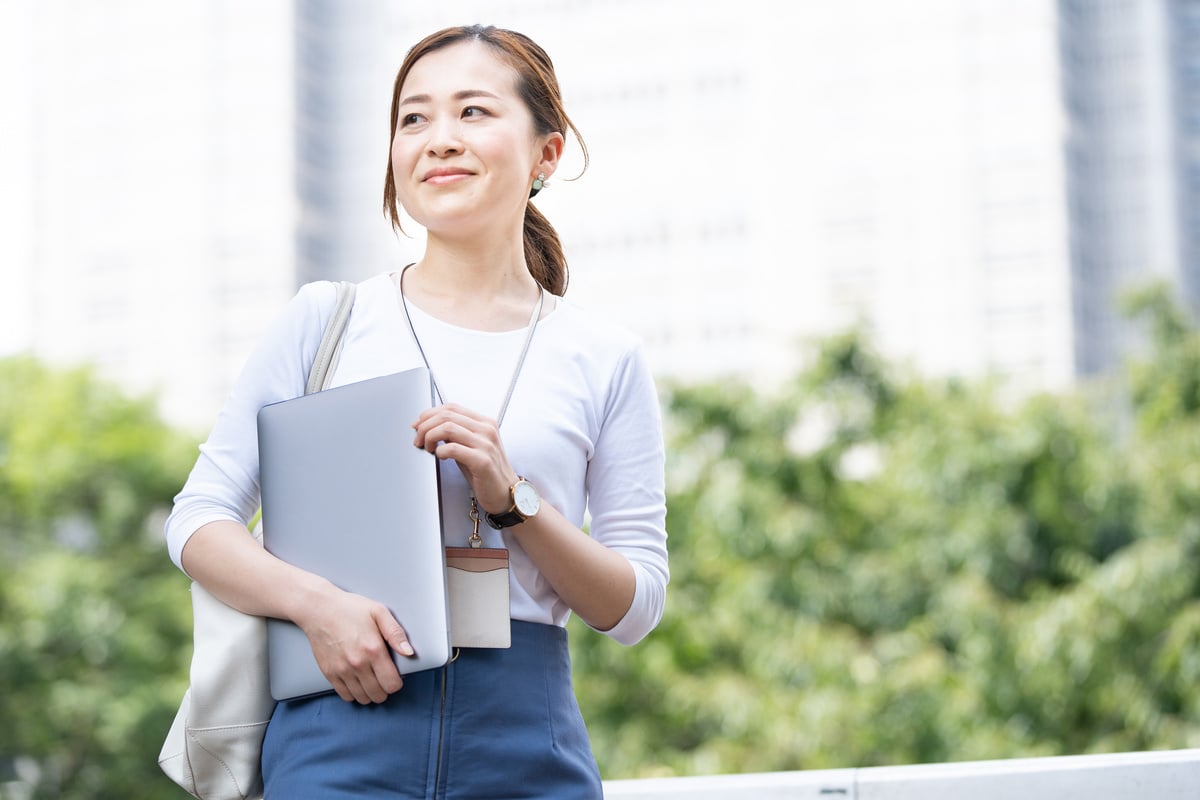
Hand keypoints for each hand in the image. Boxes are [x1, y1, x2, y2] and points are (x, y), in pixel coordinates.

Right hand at [294, 586, 413, 703]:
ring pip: (363, 699)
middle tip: (383, 677)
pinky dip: (354, 693)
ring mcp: (342, 671)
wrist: (319, 609)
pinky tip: (357, 681)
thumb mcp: (378, 612)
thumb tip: (409, 652)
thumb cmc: (349, 609)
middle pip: (378, 695)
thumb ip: (396, 633)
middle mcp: (357, 664)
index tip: (395, 675)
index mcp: (373, 649)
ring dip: (370, 693)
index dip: (397, 682)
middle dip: (385, 689)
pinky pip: (345, 696)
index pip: (392, 684)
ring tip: (371, 680)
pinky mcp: (329, 673)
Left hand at [412, 403, 517, 513]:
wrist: (506, 493)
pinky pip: (453, 448)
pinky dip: (441, 451)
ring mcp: (486, 444)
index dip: (429, 414)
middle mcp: (487, 430)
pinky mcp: (482, 461)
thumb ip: (455, 434)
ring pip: (448, 428)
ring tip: (427, 448)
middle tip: (418, 439)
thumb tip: (429, 426)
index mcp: (484, 423)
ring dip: (430, 437)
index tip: (418, 424)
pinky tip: (440, 456)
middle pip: (447, 415)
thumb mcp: (471, 446)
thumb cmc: (486, 471)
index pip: (451, 407)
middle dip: (425, 426)